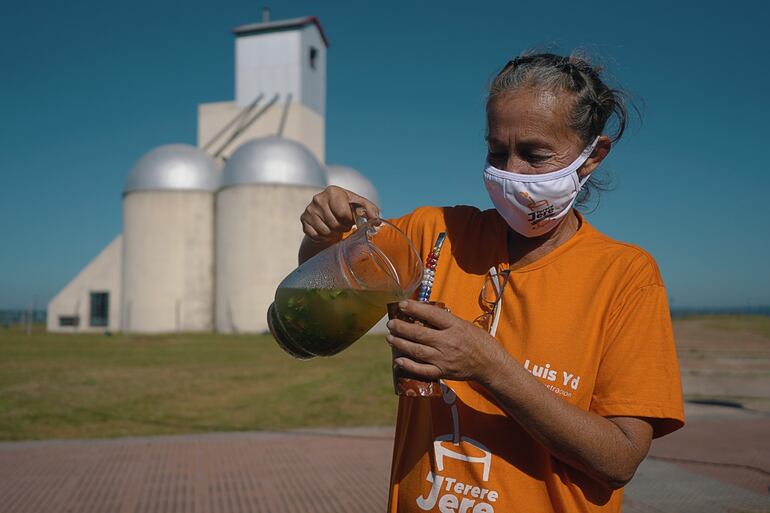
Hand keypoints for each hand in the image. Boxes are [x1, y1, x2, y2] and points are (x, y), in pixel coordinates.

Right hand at [300, 186, 379, 241]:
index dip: (350, 221)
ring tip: (336, 227)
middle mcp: (318, 198)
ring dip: (333, 233)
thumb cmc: (347, 207)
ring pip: (325, 231)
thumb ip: (371, 211)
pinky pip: (316, 235)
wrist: (330, 210)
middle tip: (344, 225)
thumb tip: (376, 221)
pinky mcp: (304, 220)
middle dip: (342, 228)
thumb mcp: (361, 205)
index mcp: (333, 191)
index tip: (351, 219)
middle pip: (334, 224)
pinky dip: (323, 237)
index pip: (343, 213)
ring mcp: (309, 209)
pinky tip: (327, 230)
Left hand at [386, 300, 508, 381]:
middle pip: (419, 333)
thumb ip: (444, 320)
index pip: (430, 314)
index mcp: (455, 326)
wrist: (489, 364)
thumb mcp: (464, 324)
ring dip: (400, 343)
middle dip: (401, 327)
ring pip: (416, 351)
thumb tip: (422, 313)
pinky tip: (398, 359)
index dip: (414, 308)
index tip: (402, 305)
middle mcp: (448, 342)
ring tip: (390, 337)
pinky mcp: (442, 372)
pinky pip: (421, 370)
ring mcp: (444, 358)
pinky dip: (408, 365)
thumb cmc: (477, 341)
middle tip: (390, 323)